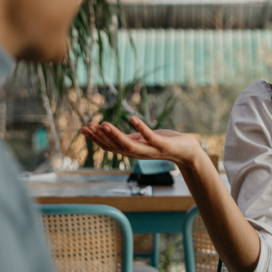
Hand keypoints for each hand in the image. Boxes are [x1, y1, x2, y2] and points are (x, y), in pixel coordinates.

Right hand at [81, 117, 204, 169]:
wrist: (188, 152)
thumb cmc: (165, 143)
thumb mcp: (143, 140)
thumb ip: (129, 138)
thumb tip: (110, 130)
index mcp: (133, 151)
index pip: (110, 147)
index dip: (96, 139)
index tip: (83, 129)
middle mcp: (139, 153)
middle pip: (116, 147)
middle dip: (101, 137)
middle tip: (87, 126)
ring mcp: (151, 150)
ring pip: (130, 145)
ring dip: (116, 135)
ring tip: (104, 124)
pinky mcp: (163, 145)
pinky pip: (150, 137)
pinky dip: (141, 128)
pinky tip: (132, 118)